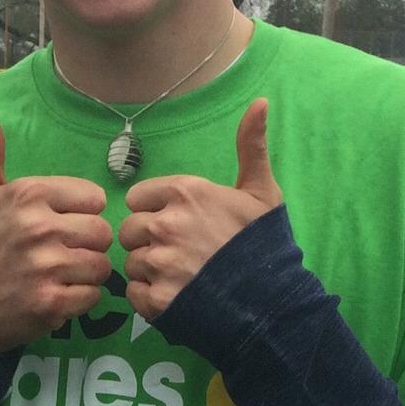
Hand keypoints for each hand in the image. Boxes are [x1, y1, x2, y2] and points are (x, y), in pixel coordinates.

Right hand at [0, 106, 113, 361]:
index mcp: (29, 194)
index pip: (95, 199)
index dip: (82, 215)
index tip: (60, 227)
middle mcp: (39, 226)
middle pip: (102, 233)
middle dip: (88, 247)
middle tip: (63, 256)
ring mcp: (46, 266)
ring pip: (101, 265)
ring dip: (87, 274)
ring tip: (62, 276)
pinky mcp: (52, 302)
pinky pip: (93, 295)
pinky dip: (80, 300)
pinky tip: (59, 297)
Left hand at [120, 100, 282, 321]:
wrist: (273, 304)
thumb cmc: (265, 246)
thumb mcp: (261, 192)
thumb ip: (251, 147)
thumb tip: (260, 102)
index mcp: (185, 193)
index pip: (138, 198)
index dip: (153, 212)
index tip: (175, 225)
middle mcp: (166, 224)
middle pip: (130, 230)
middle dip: (147, 242)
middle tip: (178, 255)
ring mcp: (158, 263)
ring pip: (131, 263)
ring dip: (149, 272)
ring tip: (180, 278)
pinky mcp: (155, 299)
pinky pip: (134, 294)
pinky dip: (149, 298)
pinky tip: (175, 298)